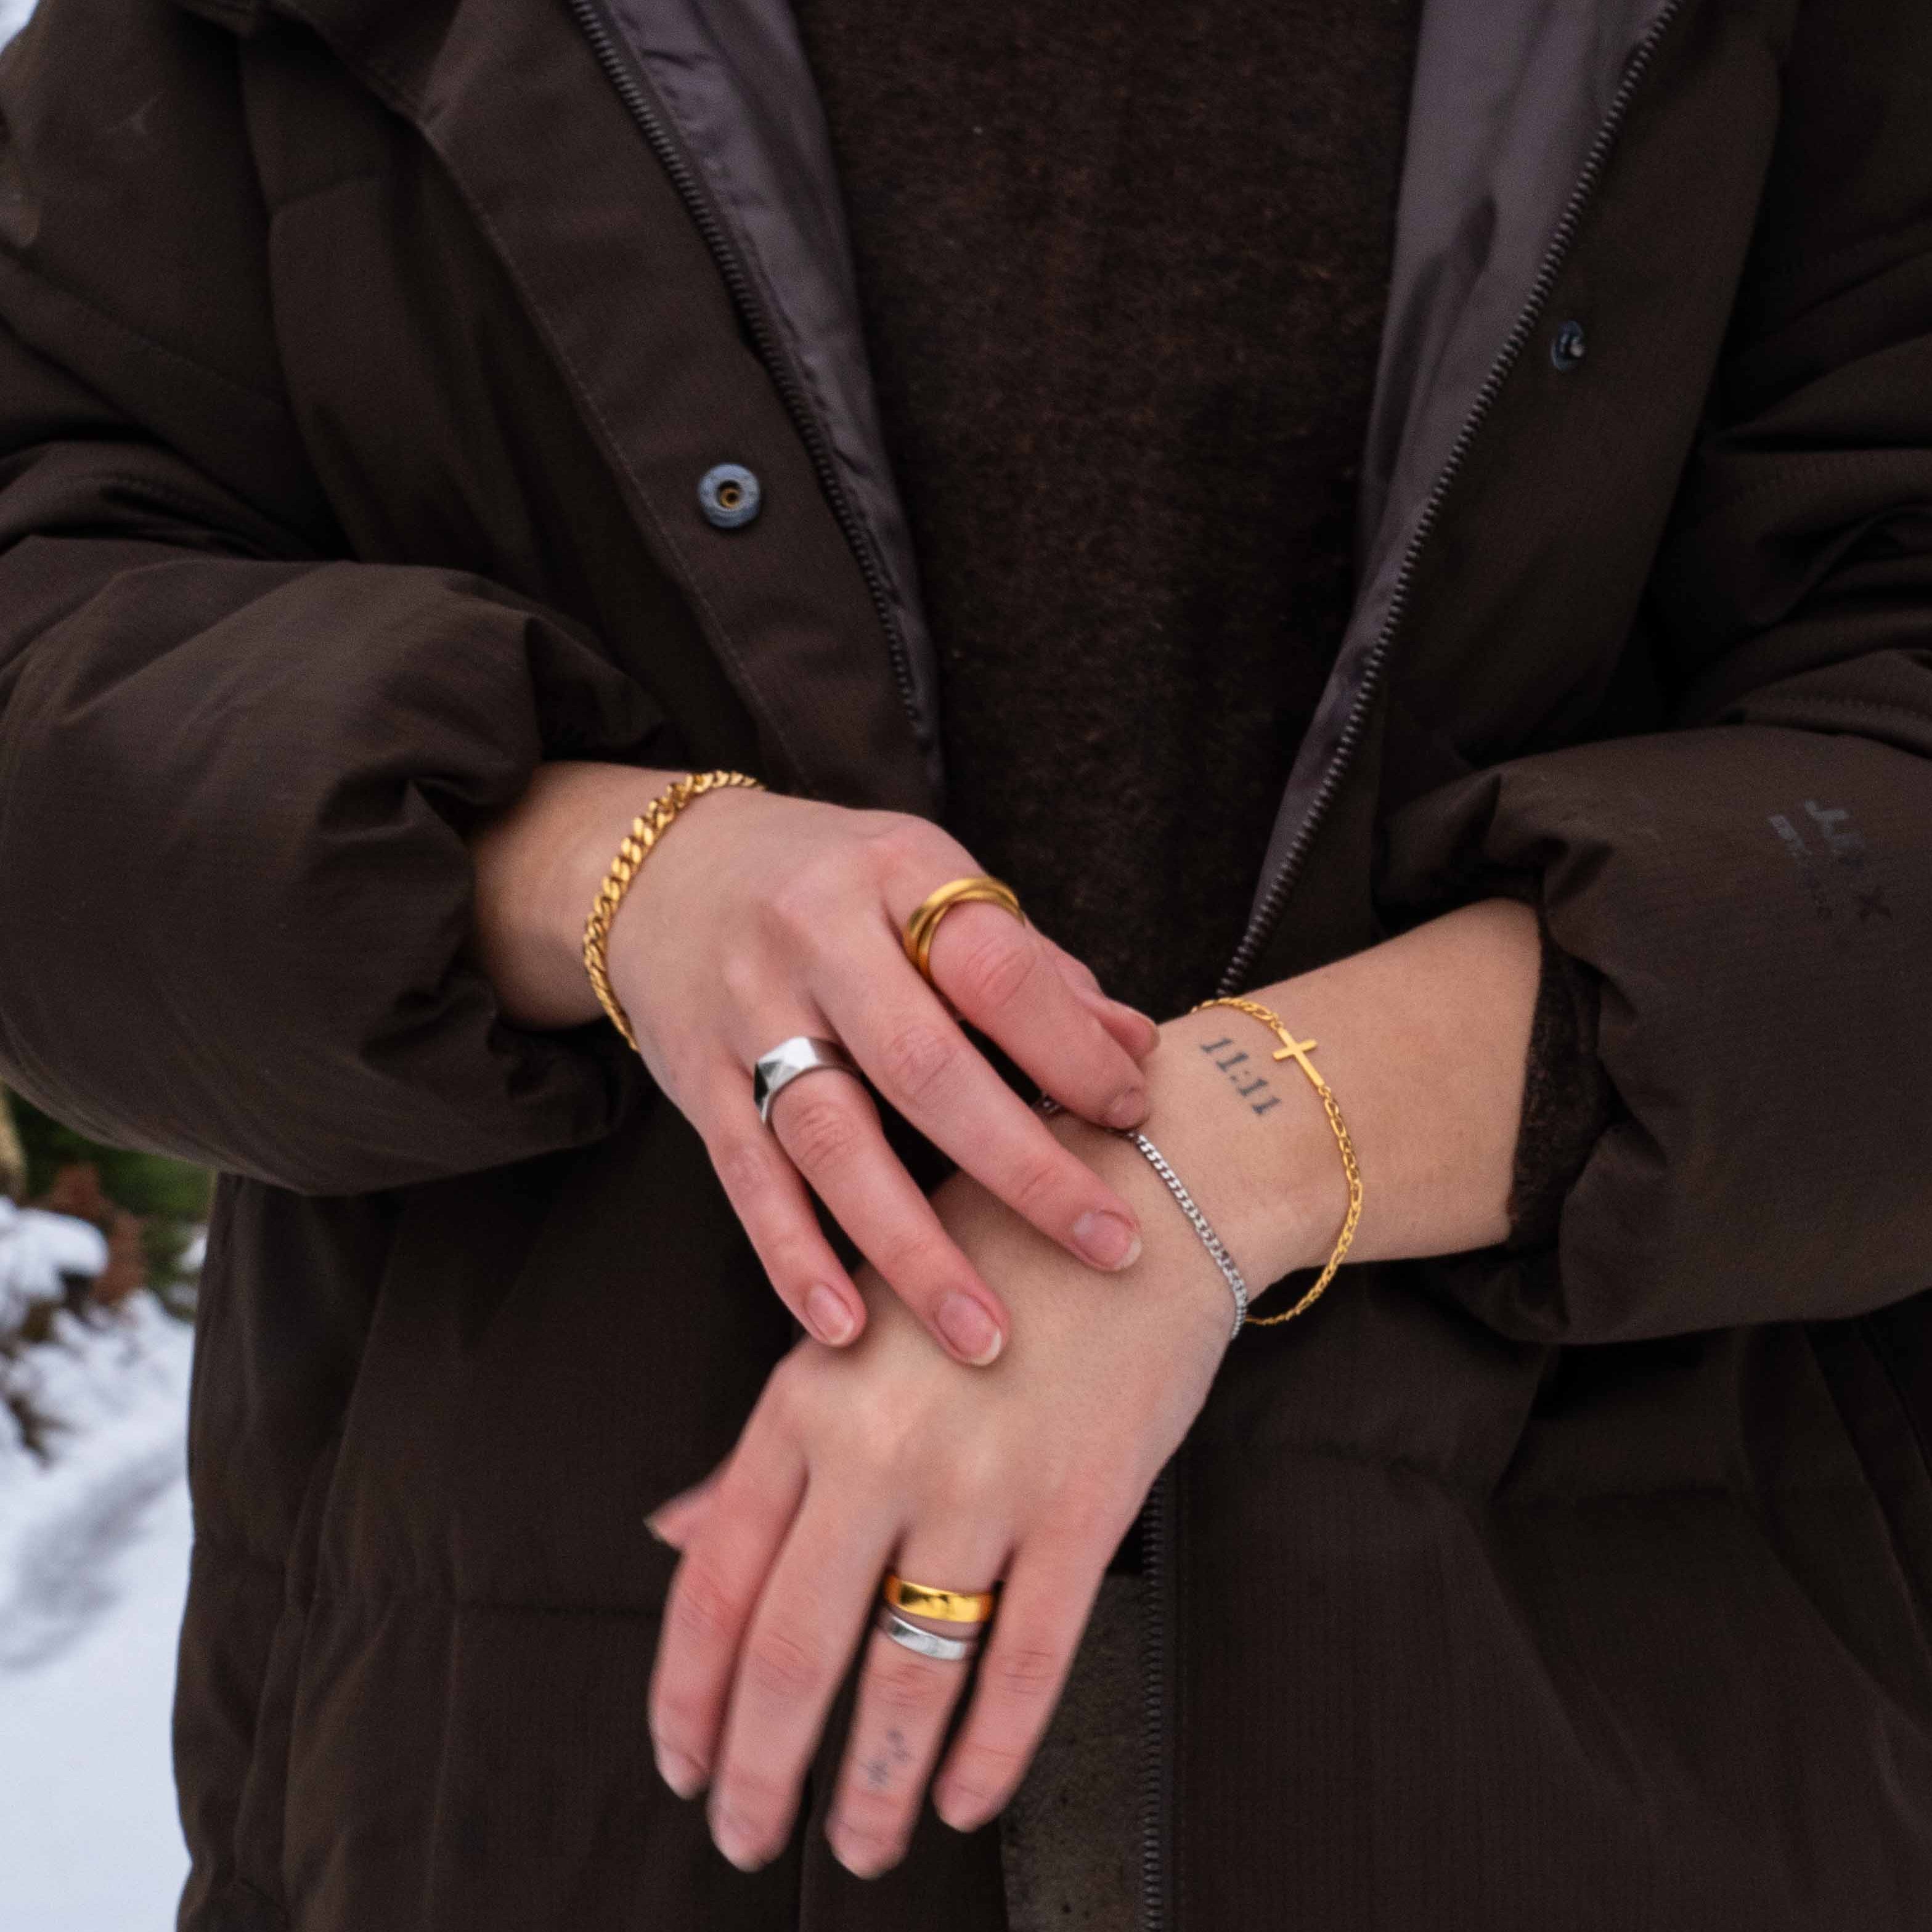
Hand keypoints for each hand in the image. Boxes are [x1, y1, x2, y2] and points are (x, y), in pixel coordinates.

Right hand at [469, 763, 1160, 1364]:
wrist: (663, 870)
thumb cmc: (833, 884)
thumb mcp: (928, 881)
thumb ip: (1028, 966)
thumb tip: (1137, 1049)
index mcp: (895, 872)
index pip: (994, 965)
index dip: (1069, 1045)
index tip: (1133, 1116)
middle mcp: (814, 938)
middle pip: (923, 1066)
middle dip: (1023, 1167)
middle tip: (1108, 1245)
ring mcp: (747, 1012)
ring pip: (833, 1139)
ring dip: (912, 1249)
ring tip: (983, 1335)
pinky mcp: (697, 1082)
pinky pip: (749, 1180)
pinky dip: (796, 1258)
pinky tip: (847, 1327)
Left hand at [644, 1123, 1240, 1879]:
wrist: (1141, 1202)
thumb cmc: (990, 1255)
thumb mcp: (853, 1327)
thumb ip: (765, 1448)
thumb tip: (672, 1535)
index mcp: (807, 1398)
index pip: (715, 1578)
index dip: (686, 1693)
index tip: (679, 1759)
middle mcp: (881, 1446)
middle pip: (793, 1649)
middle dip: (759, 1769)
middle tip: (746, 1838)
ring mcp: (984, 1481)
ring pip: (907, 1675)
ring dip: (870, 1788)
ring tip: (858, 1846)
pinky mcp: (1081, 1507)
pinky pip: (1025, 1659)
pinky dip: (989, 1750)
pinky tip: (963, 1797)